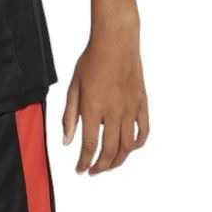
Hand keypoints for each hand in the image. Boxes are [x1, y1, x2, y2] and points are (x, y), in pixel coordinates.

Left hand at [63, 22, 148, 175]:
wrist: (116, 40)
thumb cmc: (91, 61)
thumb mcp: (73, 88)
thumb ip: (69, 117)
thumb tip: (67, 142)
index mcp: (93, 109)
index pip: (88, 146)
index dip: (84, 162)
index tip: (80, 170)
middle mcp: (114, 111)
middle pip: (109, 151)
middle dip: (100, 166)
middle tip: (92, 171)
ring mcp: (130, 108)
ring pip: (127, 145)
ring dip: (118, 160)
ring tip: (108, 165)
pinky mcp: (142, 102)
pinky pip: (144, 130)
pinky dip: (137, 144)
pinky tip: (129, 149)